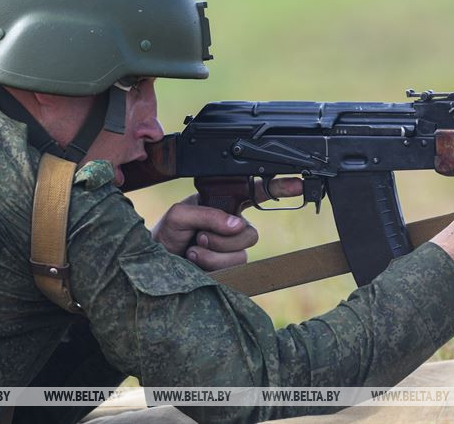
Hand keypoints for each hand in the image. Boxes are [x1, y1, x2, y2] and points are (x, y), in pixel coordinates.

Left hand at [151, 177, 302, 270]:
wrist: (154, 261)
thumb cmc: (166, 233)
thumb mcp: (180, 214)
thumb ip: (208, 215)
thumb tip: (237, 225)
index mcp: (226, 204)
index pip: (258, 194)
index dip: (280, 188)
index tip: (299, 184)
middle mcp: (233, 226)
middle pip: (251, 232)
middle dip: (223, 236)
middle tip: (200, 236)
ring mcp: (233, 249)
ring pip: (242, 251)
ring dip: (214, 251)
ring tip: (194, 248)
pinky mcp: (230, 269)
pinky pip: (234, 267)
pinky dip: (211, 263)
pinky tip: (196, 261)